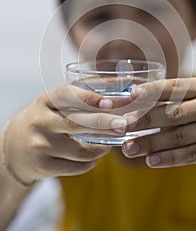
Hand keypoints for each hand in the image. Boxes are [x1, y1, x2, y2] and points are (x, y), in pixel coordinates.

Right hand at [4, 85, 128, 184]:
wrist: (15, 147)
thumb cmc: (46, 118)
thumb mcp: (55, 103)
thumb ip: (81, 95)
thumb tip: (119, 84)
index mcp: (46, 100)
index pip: (67, 95)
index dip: (89, 98)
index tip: (110, 102)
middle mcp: (41, 121)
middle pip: (77, 123)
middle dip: (104, 124)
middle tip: (124, 124)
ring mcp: (41, 145)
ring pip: (81, 150)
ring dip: (103, 147)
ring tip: (113, 140)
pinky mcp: (44, 166)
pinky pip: (77, 167)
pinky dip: (92, 162)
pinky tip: (95, 155)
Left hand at [122, 78, 195, 172]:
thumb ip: (172, 100)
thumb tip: (134, 100)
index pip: (172, 88)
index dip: (150, 91)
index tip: (130, 95)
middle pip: (171, 113)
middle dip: (142, 120)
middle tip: (120, 126)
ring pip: (177, 136)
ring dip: (150, 143)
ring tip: (129, 148)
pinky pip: (189, 155)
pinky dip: (168, 158)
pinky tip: (151, 161)